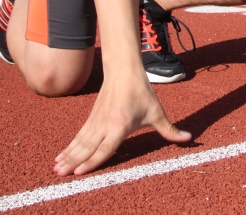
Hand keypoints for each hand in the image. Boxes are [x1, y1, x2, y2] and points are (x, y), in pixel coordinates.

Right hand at [54, 72, 190, 175]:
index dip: (93, 161)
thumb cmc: (141, 92)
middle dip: (74, 162)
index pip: (105, 148)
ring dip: (68, 156)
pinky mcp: (92, 119)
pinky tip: (60, 156)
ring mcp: (96, 122)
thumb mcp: (157, 112)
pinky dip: (69, 147)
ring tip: (56, 169)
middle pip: (87, 147)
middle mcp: (105, 125)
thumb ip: (170, 130)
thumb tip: (189, 139)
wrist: (124, 71)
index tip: (80, 172)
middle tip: (61, 174)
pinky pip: (79, 136)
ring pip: (80, 142)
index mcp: (120, 126)